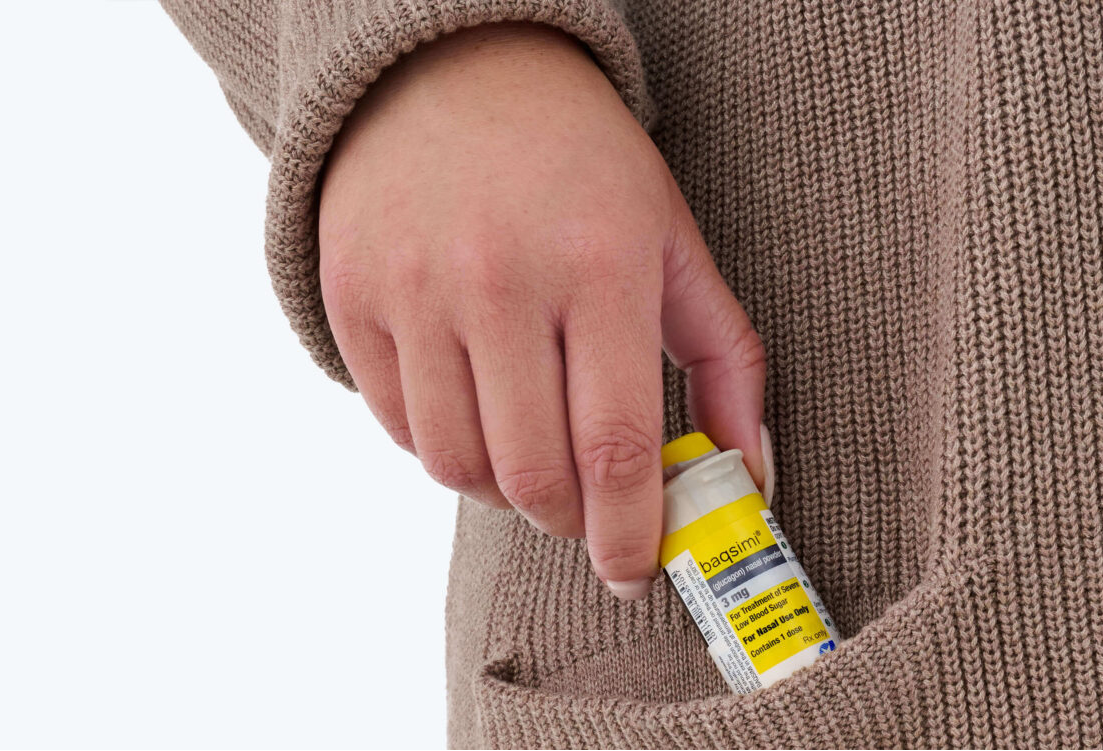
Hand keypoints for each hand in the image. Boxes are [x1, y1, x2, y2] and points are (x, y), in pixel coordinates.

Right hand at [318, 24, 766, 598]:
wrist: (452, 67)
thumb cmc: (580, 162)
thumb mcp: (672, 238)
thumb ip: (725, 357)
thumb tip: (749, 473)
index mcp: (600, 264)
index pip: (615, 446)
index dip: (629, 533)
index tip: (637, 572)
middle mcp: (502, 279)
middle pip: (533, 475)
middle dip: (571, 524)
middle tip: (590, 518)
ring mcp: (415, 288)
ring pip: (456, 465)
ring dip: (504, 494)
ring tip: (534, 463)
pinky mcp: (353, 295)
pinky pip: (397, 425)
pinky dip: (443, 448)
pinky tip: (477, 415)